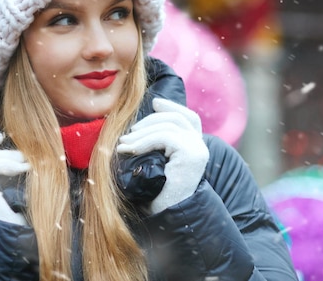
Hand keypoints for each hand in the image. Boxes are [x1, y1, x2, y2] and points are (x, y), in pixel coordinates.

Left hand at [117, 98, 208, 213]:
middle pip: (175, 119)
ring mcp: (197, 150)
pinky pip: (165, 137)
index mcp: (195, 148)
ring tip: (122, 145)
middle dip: (148, 122)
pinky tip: (129, 150)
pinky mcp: (191, 155)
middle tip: (127, 135)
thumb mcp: (157, 165)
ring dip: (141, 133)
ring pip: (168, 126)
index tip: (155, 103)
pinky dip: (144, 141)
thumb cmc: (158, 197)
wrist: (170, 219)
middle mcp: (200, 147)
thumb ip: (157, 148)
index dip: (173, 107)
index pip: (189, 118)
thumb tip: (138, 128)